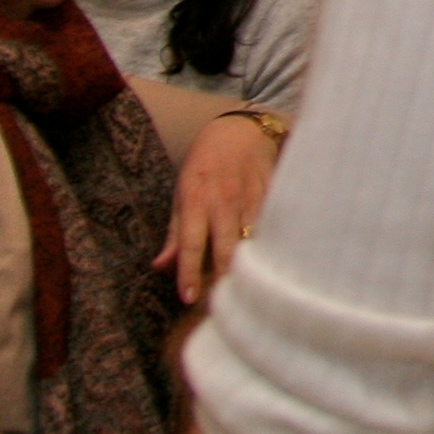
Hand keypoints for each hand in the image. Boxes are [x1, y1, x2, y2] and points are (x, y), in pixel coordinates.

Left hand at [157, 115, 278, 306]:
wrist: (241, 130)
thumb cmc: (205, 165)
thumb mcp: (181, 193)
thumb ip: (175, 233)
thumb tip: (160, 266)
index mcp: (196, 201)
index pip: (191, 245)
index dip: (189, 274)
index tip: (189, 300)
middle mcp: (224, 201)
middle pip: (227, 247)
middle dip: (224, 277)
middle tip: (222, 304)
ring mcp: (251, 198)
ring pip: (253, 239)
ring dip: (249, 266)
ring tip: (247, 291)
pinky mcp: (272, 195)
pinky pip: (272, 226)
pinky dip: (270, 246)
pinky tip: (271, 264)